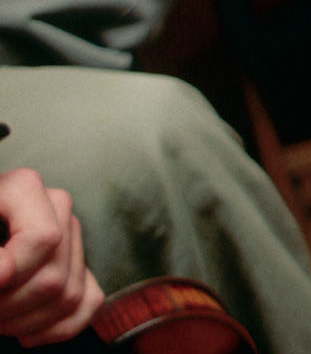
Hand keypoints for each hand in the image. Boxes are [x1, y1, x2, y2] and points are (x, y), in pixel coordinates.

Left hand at [0, 168, 104, 346]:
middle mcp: (56, 208)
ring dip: (25, 323)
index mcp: (23, 188)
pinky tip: (25, 335)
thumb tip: (4, 274)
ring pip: (70, 296)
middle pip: (53, 278)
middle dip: (9, 307)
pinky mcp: (79, 263)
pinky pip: (89, 302)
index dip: (13, 270)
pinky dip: (59, 329)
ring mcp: (72, 235)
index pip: (44, 238)